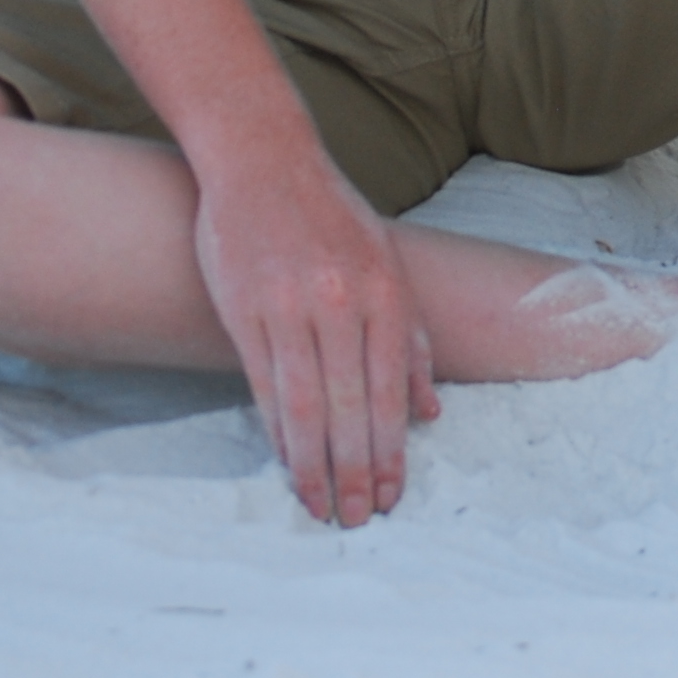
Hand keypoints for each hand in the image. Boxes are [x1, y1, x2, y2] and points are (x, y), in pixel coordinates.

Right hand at [192, 145, 438, 525]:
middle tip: (358, 518)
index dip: (391, 448)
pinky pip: (264, 383)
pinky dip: (276, 429)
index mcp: (386, 292)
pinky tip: (285, 461)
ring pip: (307, 403)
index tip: (392, 493)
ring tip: (321, 505)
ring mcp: (292, 306)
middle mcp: (344, 302)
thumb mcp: (388, 264)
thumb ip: (412, 338)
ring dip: (315, 462)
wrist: (265, 159)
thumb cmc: (331, 216)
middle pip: (352, 405)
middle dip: (357, 469)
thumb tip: (431, 411)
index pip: (392, 389)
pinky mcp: (247, 309)